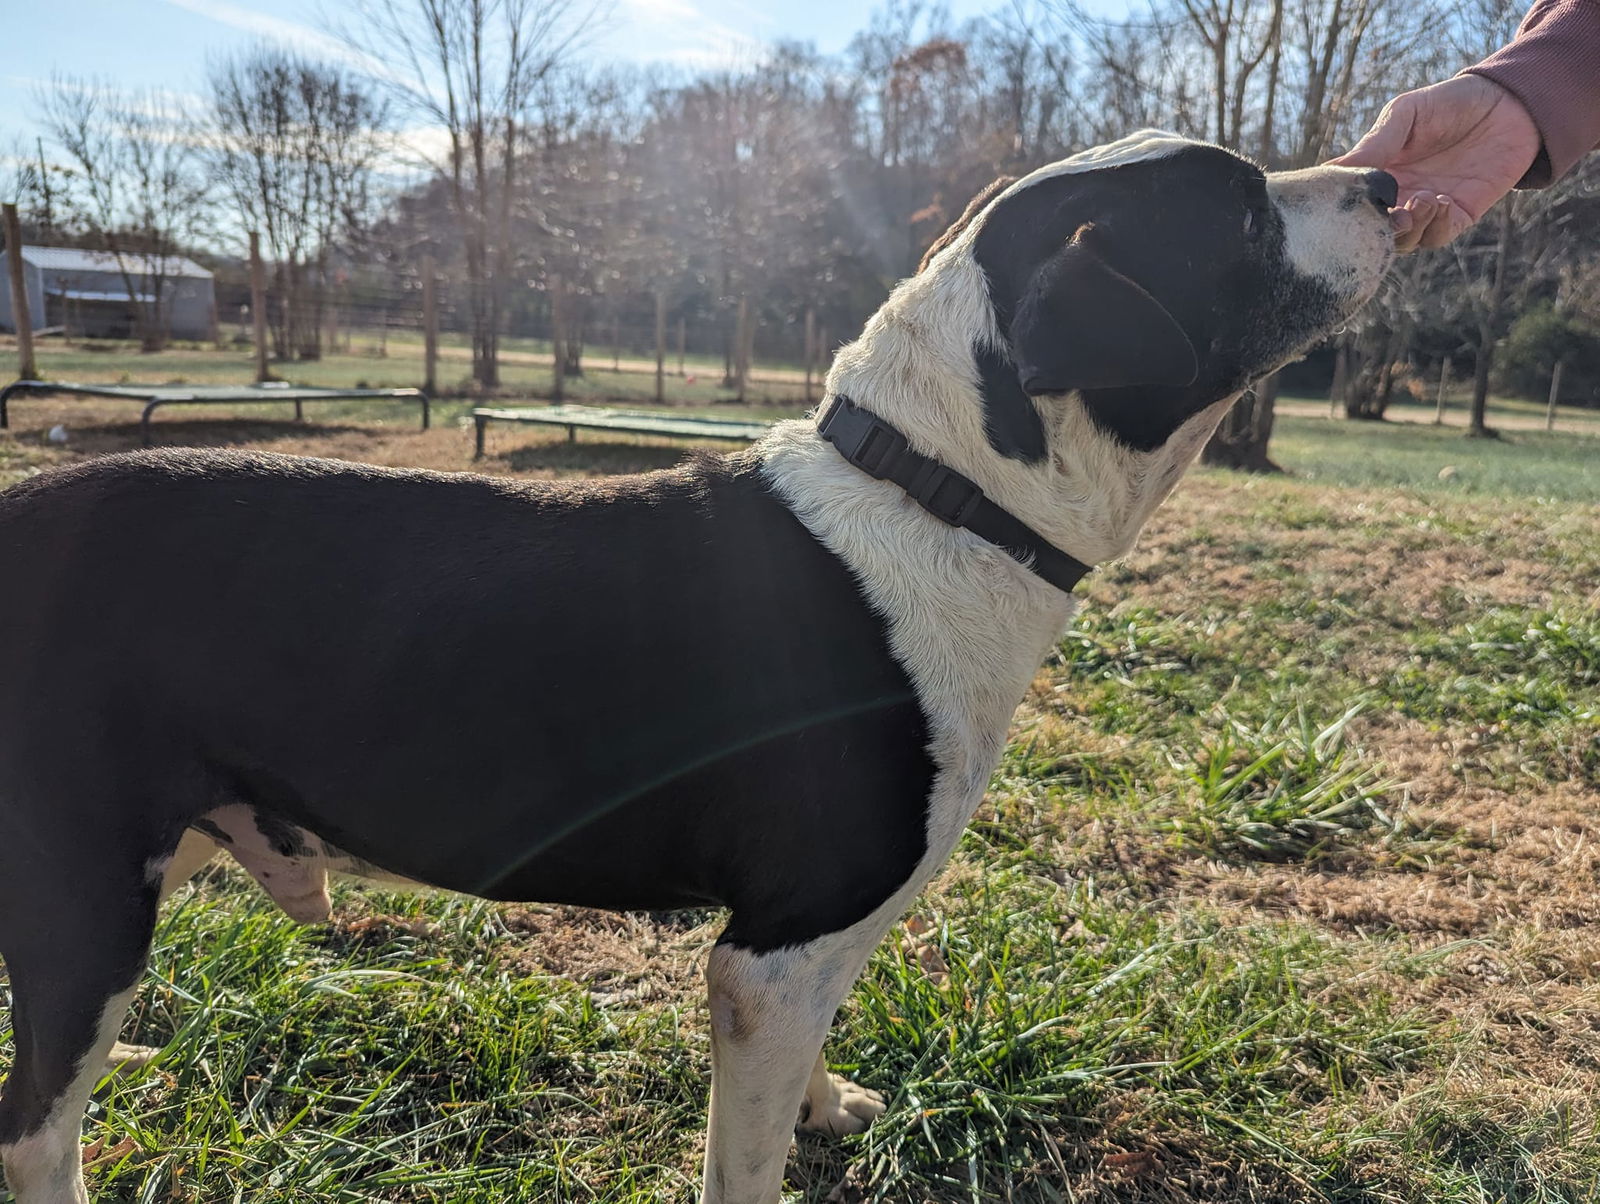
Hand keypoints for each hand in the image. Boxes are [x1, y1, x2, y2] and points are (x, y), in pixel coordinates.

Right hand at [1330, 75, 1540, 250]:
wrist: (1510, 103)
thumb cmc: (1451, 102)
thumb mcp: (1406, 114)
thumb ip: (1376, 143)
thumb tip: (1333, 169)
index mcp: (1377, 174)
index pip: (1350, 204)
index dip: (1342, 211)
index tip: (1344, 205)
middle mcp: (1398, 196)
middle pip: (1373, 232)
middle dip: (1375, 230)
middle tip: (1388, 213)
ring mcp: (1426, 209)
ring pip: (1404, 242)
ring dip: (1408, 229)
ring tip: (1422, 199)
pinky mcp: (1458, 215)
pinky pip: (1437, 237)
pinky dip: (1434, 227)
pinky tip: (1441, 201)